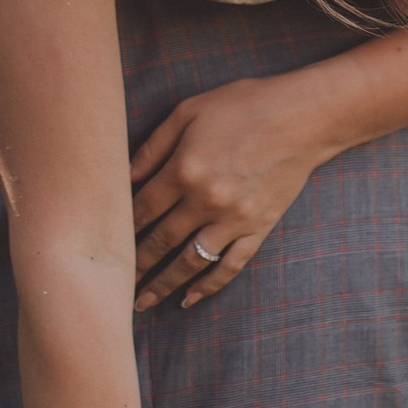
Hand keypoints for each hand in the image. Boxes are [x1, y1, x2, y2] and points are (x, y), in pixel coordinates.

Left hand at [131, 74, 336, 308]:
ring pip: (190, 262)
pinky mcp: (259, 228)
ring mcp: (235, 219)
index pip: (141, 209)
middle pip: (160, 241)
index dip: (120, 229)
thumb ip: (154, 146)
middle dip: (134, 265)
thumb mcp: (189, 112)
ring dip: (163, 284)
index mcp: (185, 170)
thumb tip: (123, 177)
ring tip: (143, 302)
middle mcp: (206, 201)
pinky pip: (230, 266)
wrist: (304, 116)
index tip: (103, 244)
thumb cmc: (244, 105)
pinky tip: (189, 299)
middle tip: (113, 283)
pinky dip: (208, 286)